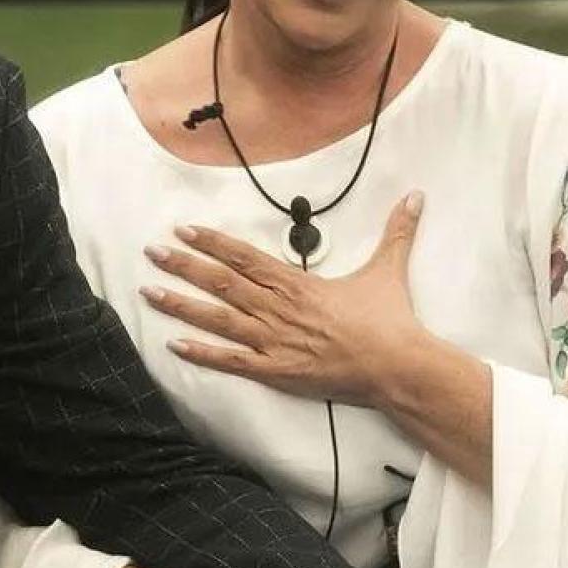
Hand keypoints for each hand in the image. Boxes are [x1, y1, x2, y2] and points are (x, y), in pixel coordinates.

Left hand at [140, 191, 425, 405]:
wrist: (398, 366)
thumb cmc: (390, 320)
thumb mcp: (387, 269)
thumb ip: (396, 231)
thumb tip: (417, 196)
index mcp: (296, 283)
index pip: (245, 256)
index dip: (212, 242)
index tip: (185, 230)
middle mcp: (278, 308)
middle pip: (221, 282)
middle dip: (184, 265)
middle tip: (152, 252)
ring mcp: (274, 340)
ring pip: (218, 319)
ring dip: (182, 305)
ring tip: (150, 292)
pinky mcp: (277, 371)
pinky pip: (232, 361)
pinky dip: (203, 353)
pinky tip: (175, 345)